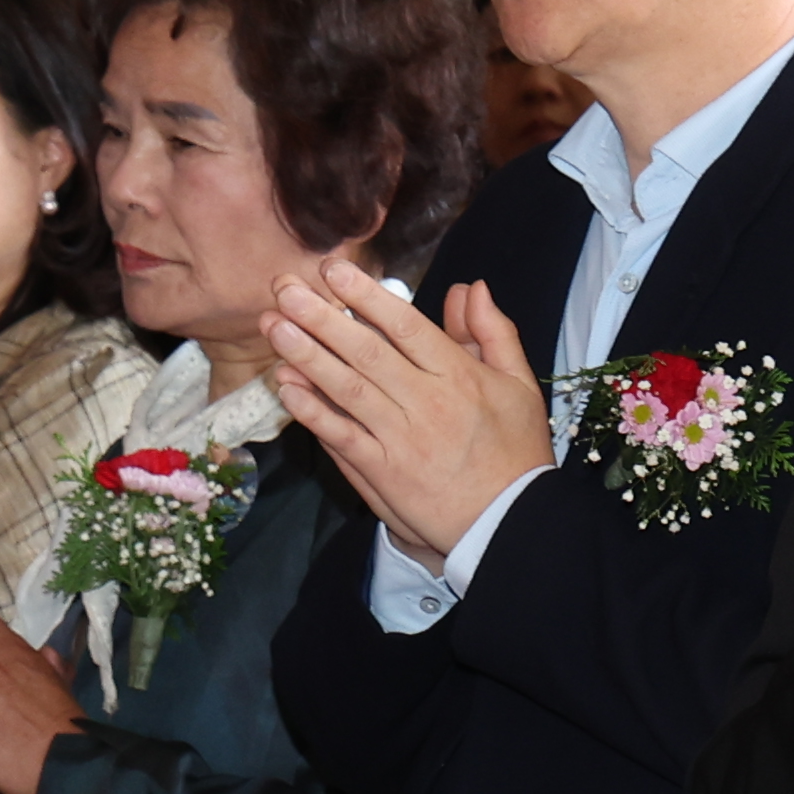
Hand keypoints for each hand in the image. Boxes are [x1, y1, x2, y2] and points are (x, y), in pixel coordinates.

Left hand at [266, 268, 547, 558]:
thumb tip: (469, 287)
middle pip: (367, 352)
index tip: (332, 270)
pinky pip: (341, 436)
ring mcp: (401, 439)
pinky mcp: (384, 472)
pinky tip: (286, 386)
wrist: (510, 523)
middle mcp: (427, 402)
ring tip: (274, 325)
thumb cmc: (515, 452)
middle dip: (322, 316)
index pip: (405, 326)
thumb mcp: (519, 385)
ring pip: (347, 389)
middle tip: (283, 287)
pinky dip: (312, 411)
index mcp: (460, 376)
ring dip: (307, 355)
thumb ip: (494, 332)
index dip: (366, 296)